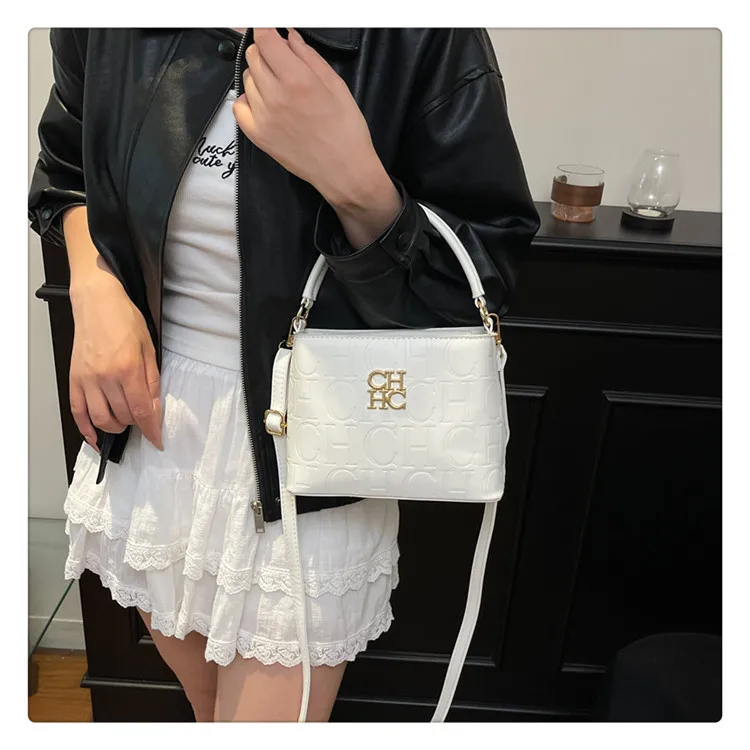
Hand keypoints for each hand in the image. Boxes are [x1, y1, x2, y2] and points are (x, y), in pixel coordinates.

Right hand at [68, 273, 162, 452]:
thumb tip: (154, 407)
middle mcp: (105, 378)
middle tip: (142, 418)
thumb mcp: (149, 347)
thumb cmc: (124, 320)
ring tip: (124, 423)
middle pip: (123, 416)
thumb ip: (151, 380)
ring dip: (114, 428)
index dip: (151, 430)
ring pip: (100, 419)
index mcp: (127, 369)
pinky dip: (85, 429)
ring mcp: (86, 380)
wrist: (97, 302)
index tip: (157, 440)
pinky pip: (77, 412)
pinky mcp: (73, 379)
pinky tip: (95, 437)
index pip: (141, 411)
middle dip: (136, 423)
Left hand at [233, 28, 391, 209]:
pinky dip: (248, 99)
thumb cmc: (346, 132)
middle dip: (266, 53)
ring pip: (248, 80)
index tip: (271, 31)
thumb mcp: (336, 86)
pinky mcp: (258, 136)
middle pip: (254, 57)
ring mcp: (263, 117)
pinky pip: (239, 106)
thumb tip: (289, 37)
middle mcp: (275, 96)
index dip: (266, 30)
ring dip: (260, 76)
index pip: (265, 39)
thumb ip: (309, 58)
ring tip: (281, 89)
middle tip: (283, 63)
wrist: (344, 172)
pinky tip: (265, 103)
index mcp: (297, 80)